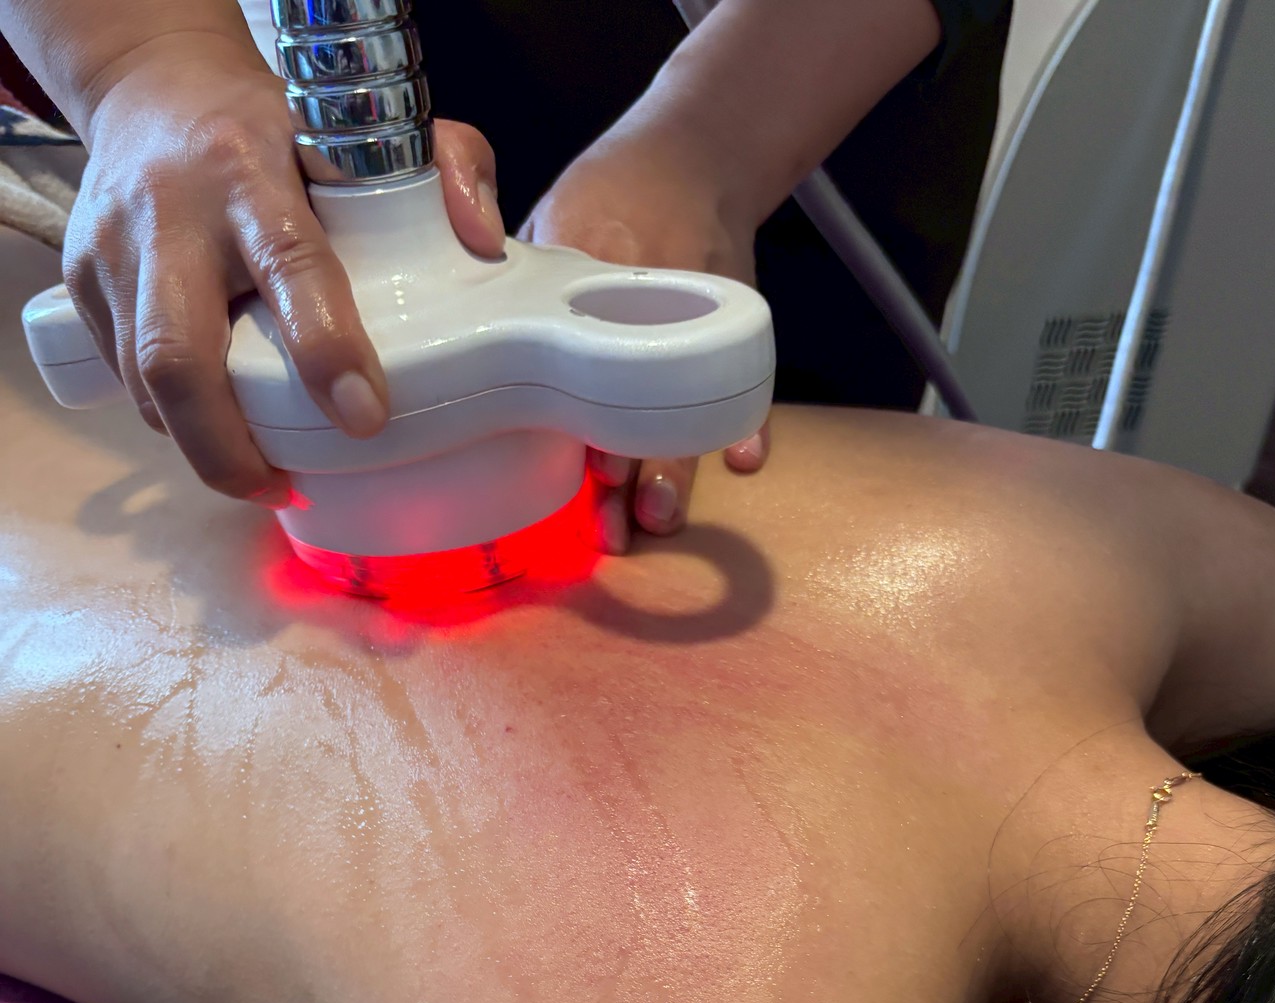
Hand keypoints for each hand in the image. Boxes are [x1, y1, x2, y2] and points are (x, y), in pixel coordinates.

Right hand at [63, 32, 504, 505]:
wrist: (155, 91)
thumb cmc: (281, 128)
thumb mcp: (369, 123)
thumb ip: (449, 166)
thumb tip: (483, 244)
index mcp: (250, 170)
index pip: (289, 268)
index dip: (325, 351)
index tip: (365, 418)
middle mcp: (170, 212)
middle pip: (179, 357)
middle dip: (228, 448)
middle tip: (283, 489)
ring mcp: (114, 250)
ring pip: (146, 384)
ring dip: (203, 448)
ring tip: (261, 475)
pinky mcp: (82, 282)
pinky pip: (124, 379)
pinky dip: (174, 420)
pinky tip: (218, 431)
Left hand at [519, 128, 770, 551]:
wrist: (694, 153)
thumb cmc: (607, 197)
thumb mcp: (547, 227)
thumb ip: (516, 295)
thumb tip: (469, 367)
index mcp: (593, 272)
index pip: (582, 364)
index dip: (580, 427)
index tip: (580, 473)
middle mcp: (648, 302)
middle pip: (640, 405)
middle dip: (629, 470)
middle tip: (618, 524)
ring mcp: (698, 318)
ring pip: (691, 408)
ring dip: (677, 469)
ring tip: (657, 516)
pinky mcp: (732, 326)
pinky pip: (750, 382)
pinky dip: (752, 421)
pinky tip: (744, 460)